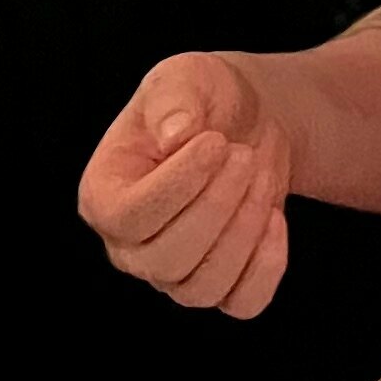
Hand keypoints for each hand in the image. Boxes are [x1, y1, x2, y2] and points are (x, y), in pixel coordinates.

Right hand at [78, 49, 290, 317]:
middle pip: (166, 258)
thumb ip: (173, 97)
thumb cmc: (205, 100)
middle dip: (217, 205)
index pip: (128, 217)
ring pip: (201, 288)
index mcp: (104, 195)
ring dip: (244, 232)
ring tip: (262, 176)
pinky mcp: (220, 284)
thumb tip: (175, 135)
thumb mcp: (185, 77)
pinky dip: (266, 267)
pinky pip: (242, 303)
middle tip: (244, 155)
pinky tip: (276, 219)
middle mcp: (129, 246)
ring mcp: (173, 273)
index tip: (215, 141)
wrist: (249, 121)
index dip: (177, 186)